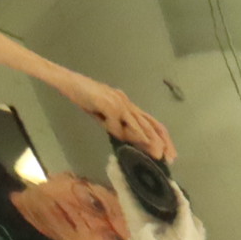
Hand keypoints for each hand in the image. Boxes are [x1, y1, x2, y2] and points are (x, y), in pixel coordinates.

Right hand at [52, 70, 176, 160]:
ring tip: (157, 153)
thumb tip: (124, 139)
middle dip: (162, 141)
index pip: (150, 122)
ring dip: (149, 139)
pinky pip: (118, 122)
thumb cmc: (85, 96)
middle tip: (170, 157)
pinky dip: (125, 133)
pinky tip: (134, 142)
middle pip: (151, 122)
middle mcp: (127, 103)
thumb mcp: (103, 115)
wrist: (70, 82)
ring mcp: (119, 102)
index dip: (161, 137)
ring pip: (139, 122)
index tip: (168, 153)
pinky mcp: (108, 104)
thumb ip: (114, 125)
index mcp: (128, 105)